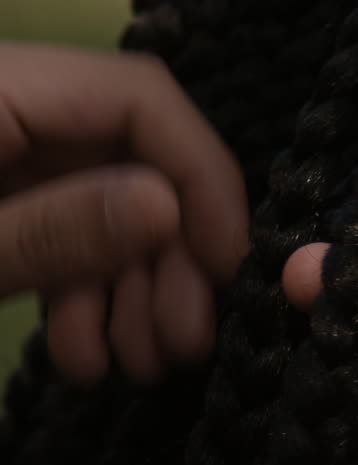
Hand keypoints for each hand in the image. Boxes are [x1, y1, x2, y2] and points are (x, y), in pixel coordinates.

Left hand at [0, 42, 247, 384]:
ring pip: (110, 208)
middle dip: (171, 257)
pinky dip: (89, 297)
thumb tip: (168, 210)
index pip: (139, 99)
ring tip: (139, 365)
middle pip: (135, 160)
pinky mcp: (1, 200)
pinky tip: (86, 358)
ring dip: (137, 291)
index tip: (227, 266)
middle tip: (186, 342)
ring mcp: (8, 157)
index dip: (201, 177)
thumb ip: (50, 228)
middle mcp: (18, 109)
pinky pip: (68, 234)